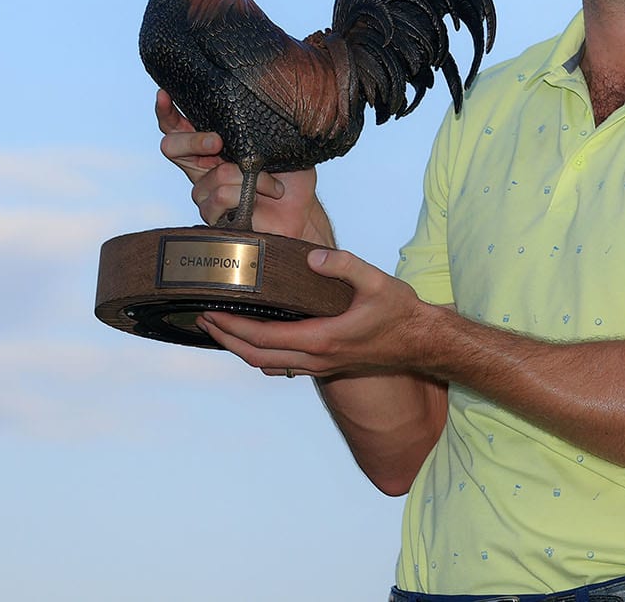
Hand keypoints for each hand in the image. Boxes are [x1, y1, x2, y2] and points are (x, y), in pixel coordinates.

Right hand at [154, 89, 327, 240]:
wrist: (302, 213)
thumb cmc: (291, 177)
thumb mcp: (280, 143)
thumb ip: (261, 126)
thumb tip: (255, 98)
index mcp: (213, 146)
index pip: (178, 126)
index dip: (166, 111)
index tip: (164, 94)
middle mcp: (203, 167)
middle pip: (171, 146)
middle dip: (193, 139)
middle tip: (218, 141)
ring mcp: (204, 192)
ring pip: (212, 174)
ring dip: (248, 177)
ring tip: (272, 184)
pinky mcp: (212, 214)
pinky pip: (220, 197)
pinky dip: (246, 194)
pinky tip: (261, 198)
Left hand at [197, 248, 428, 378]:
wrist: (422, 342)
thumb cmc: (401, 312)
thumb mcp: (377, 281)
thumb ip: (345, 266)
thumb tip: (312, 257)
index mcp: (322, 339)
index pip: (263, 337)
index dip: (232, 326)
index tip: (209, 312)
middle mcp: (316, 358)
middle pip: (256, 357)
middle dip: (226, 339)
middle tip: (202, 319)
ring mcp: (321, 365)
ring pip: (268, 366)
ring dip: (240, 350)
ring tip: (221, 329)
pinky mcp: (327, 364)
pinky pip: (283, 366)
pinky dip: (261, 355)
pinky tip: (257, 340)